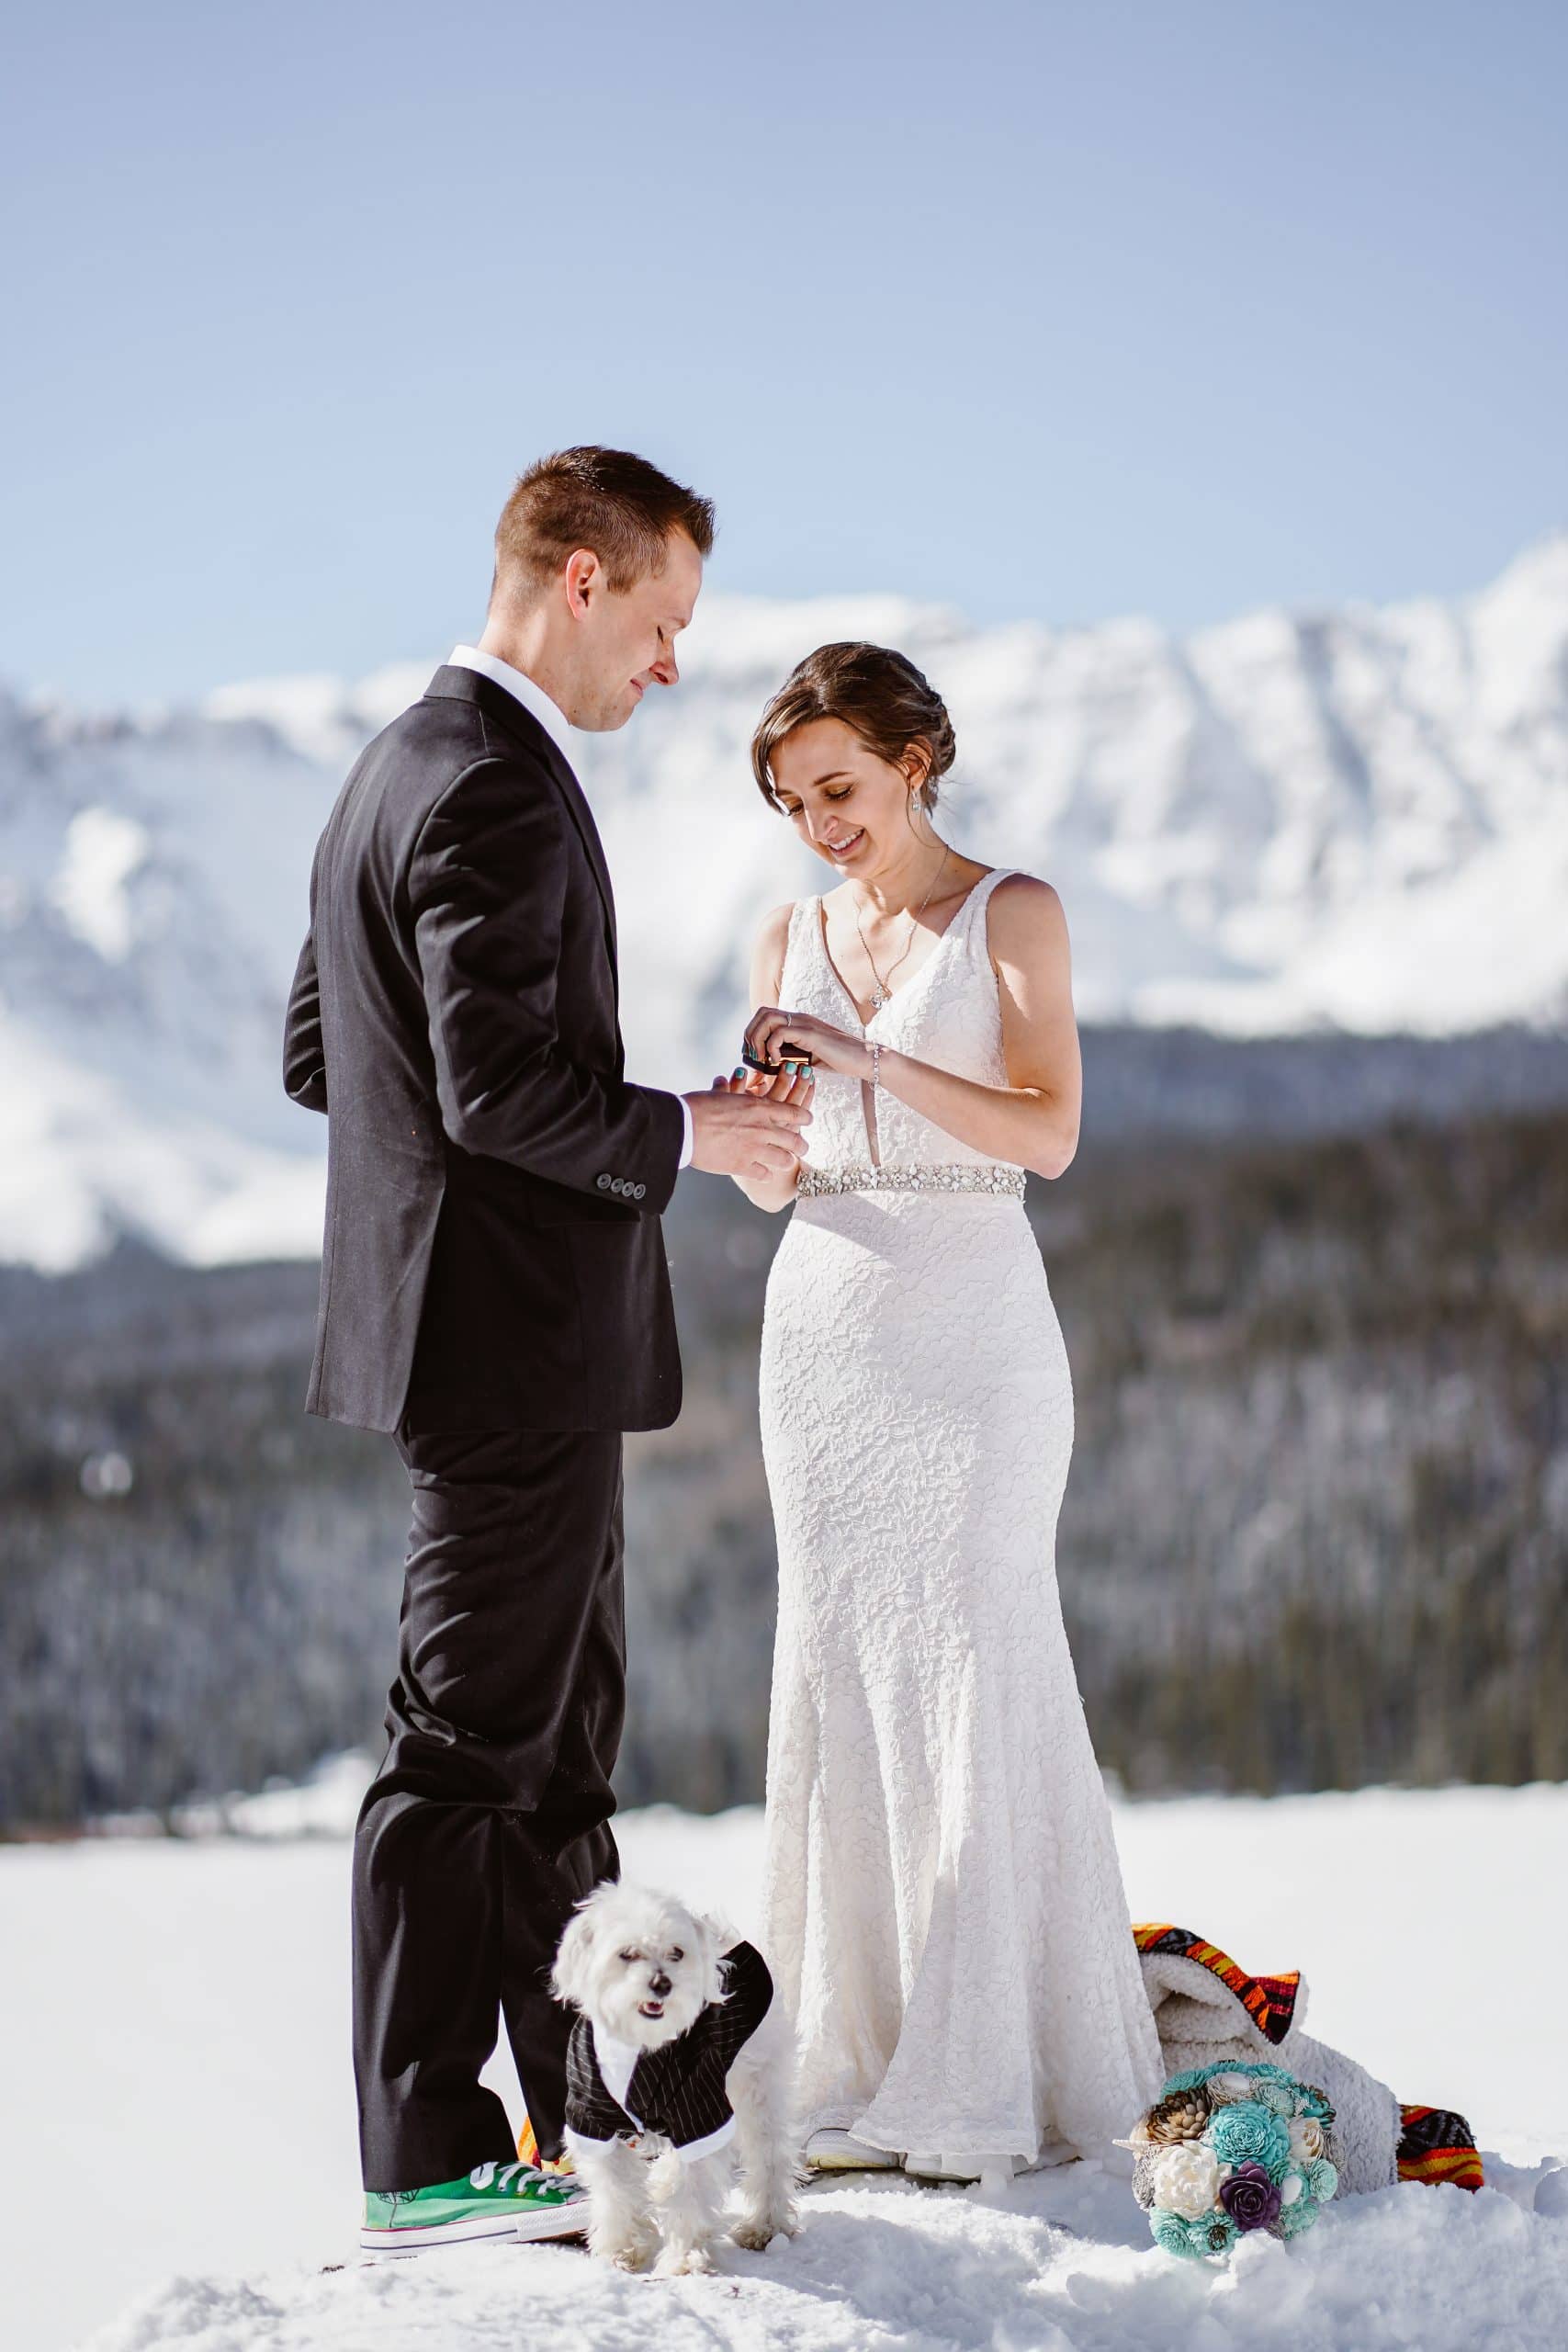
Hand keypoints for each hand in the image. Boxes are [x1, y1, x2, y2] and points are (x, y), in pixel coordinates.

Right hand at [684, 1062, 813, 1182]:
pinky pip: (763, 1174)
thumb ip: (730, 1092)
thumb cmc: (697, 1106)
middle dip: (801, 1145)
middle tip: (803, 1147)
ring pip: (784, 1159)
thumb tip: (724, 1080)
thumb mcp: (720, 1094)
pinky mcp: (742, 1166)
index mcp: (759, 1107)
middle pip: (794, 1139)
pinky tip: (765, 1175)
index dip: (804, 1116)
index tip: (808, 1119)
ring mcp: (754, 1149)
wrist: (683, 1127)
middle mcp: (762, 1129)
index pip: (792, 1112)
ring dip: (788, 1161)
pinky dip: (766, 1175)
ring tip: (789, 1163)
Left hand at [741, 1006, 867, 1080]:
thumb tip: (771, 1066)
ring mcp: (805, 1023)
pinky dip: (771, 1048)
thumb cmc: (839, 1060)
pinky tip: (778, 1062)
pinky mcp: (810, 1034)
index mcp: (798, 1021)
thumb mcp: (808, 1057)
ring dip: (758, 1039)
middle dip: (751, 1034)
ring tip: (761, 1059)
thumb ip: (792, 1056)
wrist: (864, 1058)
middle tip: (753, 1056)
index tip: (753, 1053)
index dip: (753, 1032)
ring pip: (767, 1019)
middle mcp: (799, 1018)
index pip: (765, 1015)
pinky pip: (779, 1034)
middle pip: (762, 1012)